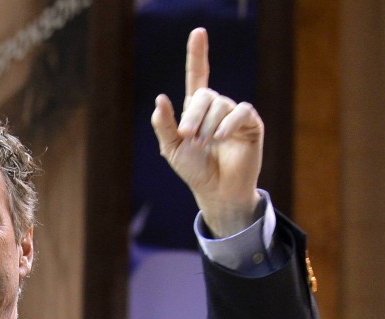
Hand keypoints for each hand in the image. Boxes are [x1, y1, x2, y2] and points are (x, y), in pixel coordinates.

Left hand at [151, 27, 263, 236]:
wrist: (217, 192)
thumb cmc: (195, 172)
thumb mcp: (173, 150)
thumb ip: (165, 126)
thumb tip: (161, 99)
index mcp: (196, 110)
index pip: (197, 76)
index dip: (197, 55)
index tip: (198, 32)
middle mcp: (216, 108)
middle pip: (204, 95)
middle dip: (193, 115)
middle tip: (188, 137)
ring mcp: (234, 115)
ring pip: (220, 104)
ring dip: (208, 125)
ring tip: (204, 144)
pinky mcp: (250, 124)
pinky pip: (241, 111)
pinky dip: (229, 122)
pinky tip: (220, 137)